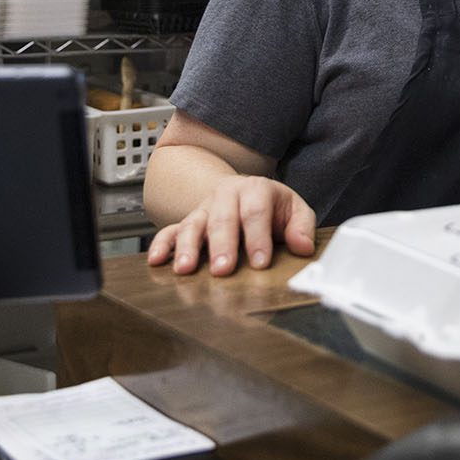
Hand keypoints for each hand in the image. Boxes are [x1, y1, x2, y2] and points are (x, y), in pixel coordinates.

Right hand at [147, 175, 316, 276]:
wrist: (246, 193)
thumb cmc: (273, 207)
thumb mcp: (295, 210)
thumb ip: (302, 227)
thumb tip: (303, 246)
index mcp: (256, 189)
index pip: (256, 212)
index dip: (258, 237)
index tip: (260, 263)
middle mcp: (227, 196)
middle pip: (222, 219)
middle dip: (222, 245)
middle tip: (223, 270)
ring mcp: (204, 208)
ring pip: (193, 224)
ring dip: (188, 247)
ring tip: (185, 269)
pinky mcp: (188, 221)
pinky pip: (170, 230)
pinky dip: (161, 244)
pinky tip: (156, 261)